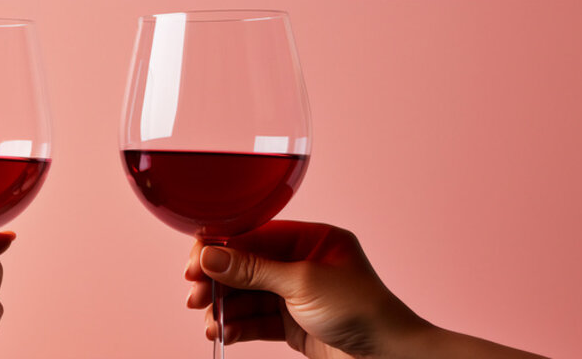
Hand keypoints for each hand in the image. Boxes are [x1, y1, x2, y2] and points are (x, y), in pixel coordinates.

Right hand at [185, 221, 542, 358]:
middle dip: (218, 281)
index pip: (255, 235)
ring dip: (224, 307)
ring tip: (207, 321)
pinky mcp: (294, 324)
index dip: (221, 248)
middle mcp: (303, 263)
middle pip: (246, 266)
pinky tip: (221, 332)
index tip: (194, 262)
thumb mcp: (301, 283)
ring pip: (247, 296)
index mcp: (312, 240)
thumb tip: (209, 255)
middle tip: (194, 295)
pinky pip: (256, 320)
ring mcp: (297, 295)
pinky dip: (236, 326)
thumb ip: (252, 270)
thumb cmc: (362, 311)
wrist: (388, 357)